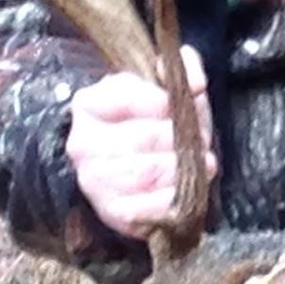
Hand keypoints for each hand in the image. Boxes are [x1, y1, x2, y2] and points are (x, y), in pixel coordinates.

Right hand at [67, 47, 218, 239]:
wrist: (127, 168)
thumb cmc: (148, 122)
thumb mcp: (160, 87)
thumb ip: (180, 72)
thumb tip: (196, 82)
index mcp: (90, 104)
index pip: (129, 97)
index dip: (166, 102)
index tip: (183, 105)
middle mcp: (84, 143)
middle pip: (146, 137)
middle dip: (183, 137)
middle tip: (200, 139)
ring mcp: (95, 180)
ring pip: (150, 173)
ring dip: (184, 168)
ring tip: (198, 161)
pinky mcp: (113, 211)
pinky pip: (150, 207)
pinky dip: (175, 197)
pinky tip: (185, 188)